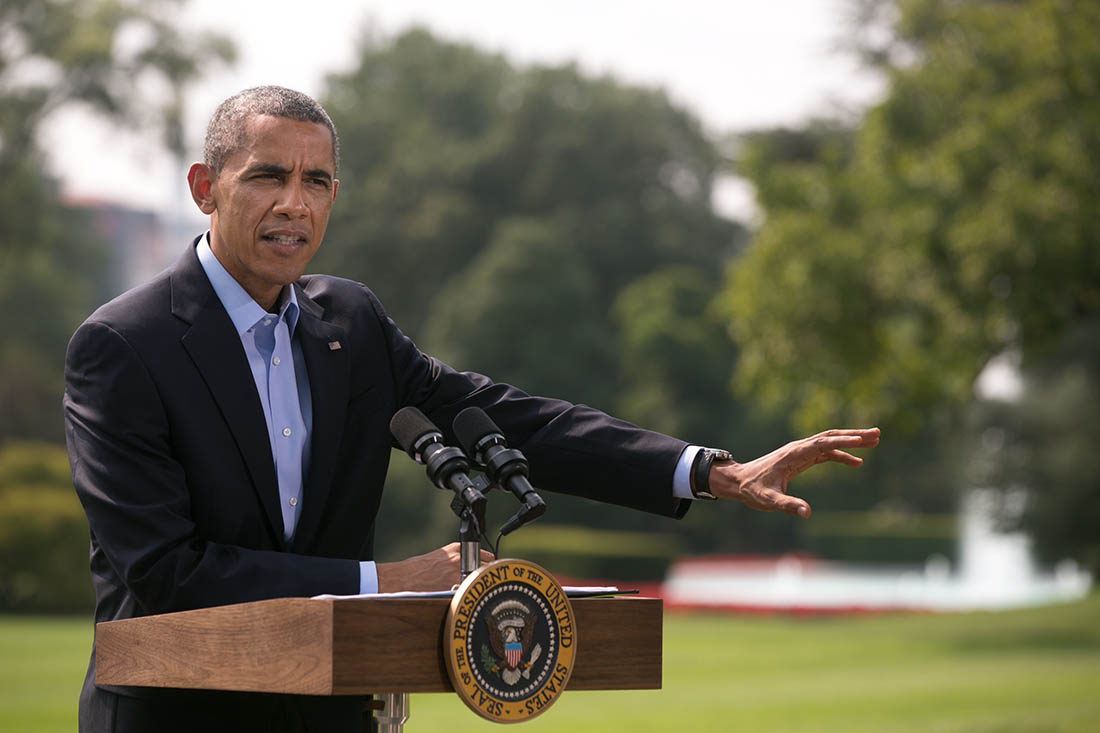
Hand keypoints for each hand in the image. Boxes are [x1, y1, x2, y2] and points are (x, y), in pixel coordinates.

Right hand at [375, 542, 495, 591]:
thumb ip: (456, 559)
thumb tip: (470, 567)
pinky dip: (469, 596)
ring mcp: (456, 574)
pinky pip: (468, 592)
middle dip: (488, 576)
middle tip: (489, 583)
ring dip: (481, 586)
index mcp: (455, 549)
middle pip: (487, 568)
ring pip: (480, 581)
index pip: (486, 556)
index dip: (491, 565)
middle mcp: (458, 559)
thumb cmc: (418, 569)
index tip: (494, 570)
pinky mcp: (452, 588)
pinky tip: (466, 599)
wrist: (403, 578)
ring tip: (478, 592)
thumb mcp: (440, 557)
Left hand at [709, 428, 879, 517]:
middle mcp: (799, 448)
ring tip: (874, 441)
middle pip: (830, 436)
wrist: (739, 481)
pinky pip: (825, 453)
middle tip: (877, 433)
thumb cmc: (753, 490)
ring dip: (851, 440)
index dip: (842, 442)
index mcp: (793, 454)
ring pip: (829, 442)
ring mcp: (800, 452)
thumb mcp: (769, 500)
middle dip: (854, 434)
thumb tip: (807, 513)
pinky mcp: (801, 458)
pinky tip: (856, 462)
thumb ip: (787, 505)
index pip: (822, 444)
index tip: (861, 441)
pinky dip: (841, 454)